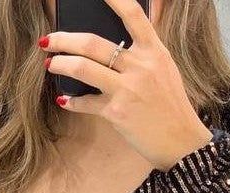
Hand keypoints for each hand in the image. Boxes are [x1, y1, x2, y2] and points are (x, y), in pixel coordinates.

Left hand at [40, 0, 212, 170]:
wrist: (181, 141)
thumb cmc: (170, 106)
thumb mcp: (165, 70)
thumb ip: (146, 51)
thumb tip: (122, 38)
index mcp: (154, 51)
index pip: (132, 15)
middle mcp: (140, 66)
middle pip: (93, 43)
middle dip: (64, 40)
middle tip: (48, 40)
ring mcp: (128, 89)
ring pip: (84, 68)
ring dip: (60, 64)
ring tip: (49, 63)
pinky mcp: (117, 112)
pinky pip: (86, 103)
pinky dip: (72, 101)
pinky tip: (64, 100)